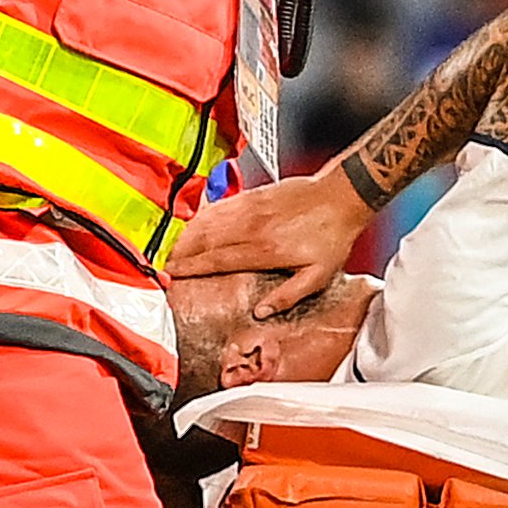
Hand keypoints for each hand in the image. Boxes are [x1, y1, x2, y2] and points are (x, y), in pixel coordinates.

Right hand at [167, 163, 374, 317]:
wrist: (342, 195)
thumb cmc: (333, 234)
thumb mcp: (317, 275)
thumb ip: (287, 295)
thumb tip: (261, 312)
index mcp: (263, 250)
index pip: (216, 260)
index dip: (191, 269)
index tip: (173, 276)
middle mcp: (252, 227)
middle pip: (204, 240)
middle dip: (181, 253)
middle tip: (164, 265)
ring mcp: (252, 208)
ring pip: (208, 221)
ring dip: (187, 235)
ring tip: (173, 247)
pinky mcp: (255, 195)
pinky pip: (221, 206)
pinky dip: (203, 216)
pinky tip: (197, 223)